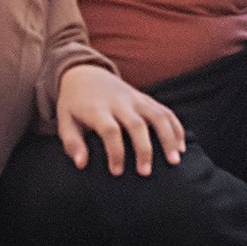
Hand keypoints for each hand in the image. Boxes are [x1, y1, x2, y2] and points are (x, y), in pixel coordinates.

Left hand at [55, 64, 185, 176]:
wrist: (84, 73)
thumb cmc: (74, 104)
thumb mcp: (65, 120)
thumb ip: (71, 142)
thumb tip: (81, 164)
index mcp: (97, 109)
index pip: (110, 130)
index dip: (116, 152)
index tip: (117, 172)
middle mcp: (119, 102)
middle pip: (136, 124)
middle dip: (143, 149)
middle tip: (145, 173)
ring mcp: (135, 98)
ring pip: (157, 115)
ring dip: (168, 138)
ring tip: (175, 161)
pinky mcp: (145, 98)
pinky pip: (165, 111)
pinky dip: (176, 128)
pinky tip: (181, 147)